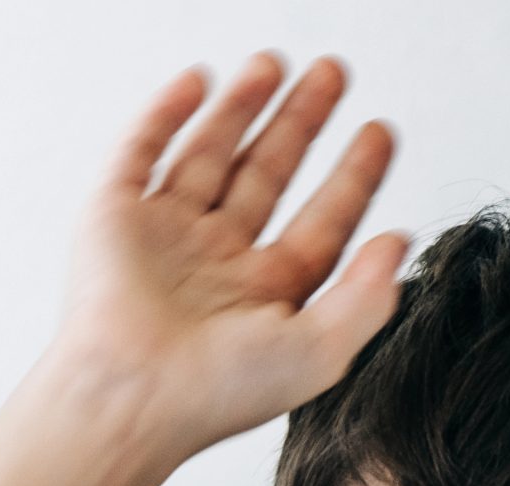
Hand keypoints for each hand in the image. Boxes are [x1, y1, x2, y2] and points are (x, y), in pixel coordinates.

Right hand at [60, 51, 406, 459]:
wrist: (129, 399)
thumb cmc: (212, 395)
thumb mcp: (319, 355)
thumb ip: (368, 300)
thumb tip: (398, 243)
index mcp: (259, 298)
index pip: (317, 225)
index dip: (352, 177)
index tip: (380, 132)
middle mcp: (211, 265)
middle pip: (265, 178)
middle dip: (300, 124)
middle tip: (334, 74)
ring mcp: (161, 239)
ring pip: (207, 156)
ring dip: (240, 107)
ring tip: (274, 62)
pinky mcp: (112, 220)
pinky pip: (140, 153)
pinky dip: (164, 114)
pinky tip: (198, 81)